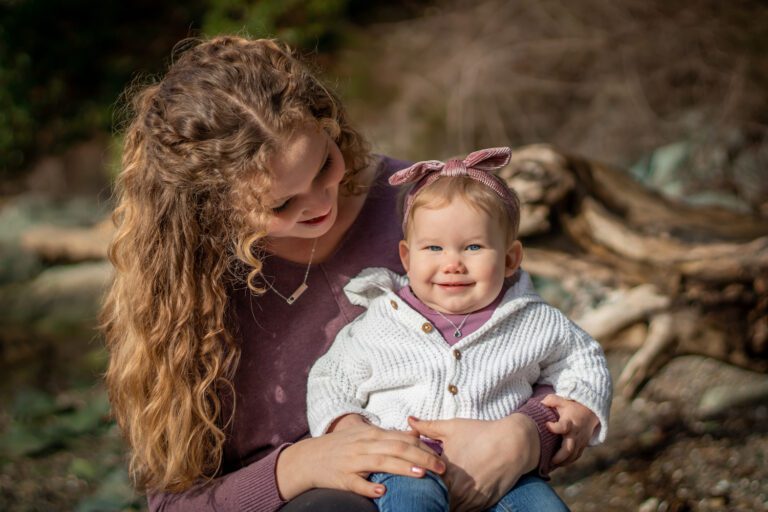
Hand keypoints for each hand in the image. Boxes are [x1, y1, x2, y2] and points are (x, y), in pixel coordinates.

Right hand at [275, 421, 445, 500]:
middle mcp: (363, 445)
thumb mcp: (363, 435)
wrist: (309, 458)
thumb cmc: (340, 447)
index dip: (423, 445)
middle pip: (397, 448)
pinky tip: (382, 492)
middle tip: (441, 467)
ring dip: (402, 468)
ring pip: (380, 463)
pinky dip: (368, 488)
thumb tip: (413, 434)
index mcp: (371, 434)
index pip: (402, 437)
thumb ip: (387, 435)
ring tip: (421, 474)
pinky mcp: (341, 478)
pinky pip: (356, 484)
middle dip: (422, 457)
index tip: (441, 454)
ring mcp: (352, 461)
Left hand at [408, 414, 538, 511]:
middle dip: (428, 495)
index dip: (416, 482)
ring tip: (436, 495)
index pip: (422, 486)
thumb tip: (409, 421)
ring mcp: (472, 500)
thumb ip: (428, 426)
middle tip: (421, 489)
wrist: (515, 443)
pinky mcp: (484, 505)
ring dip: (443, 503)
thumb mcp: (453, 427)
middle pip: (434, 501)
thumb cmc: (482, 433)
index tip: (412, 477)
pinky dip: (458, 506)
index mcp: (445, 472)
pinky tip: (453, 498)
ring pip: (450, 509)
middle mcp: (458, 490)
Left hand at [541, 394, 599, 465]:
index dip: (555, 427)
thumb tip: (541, 403)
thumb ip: (551, 400)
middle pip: (568, 448)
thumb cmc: (572, 407)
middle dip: (558, 457)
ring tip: (549, 467)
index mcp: (570, 422)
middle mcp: (575, 433)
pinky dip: (567, 463)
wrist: (590, 412)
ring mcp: (580, 441)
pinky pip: (575, 457)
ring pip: (572, 456)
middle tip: (548, 461)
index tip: (547, 425)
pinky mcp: (582, 446)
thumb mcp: (562, 401)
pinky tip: (556, 465)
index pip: (563, 427)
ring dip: (561, 463)